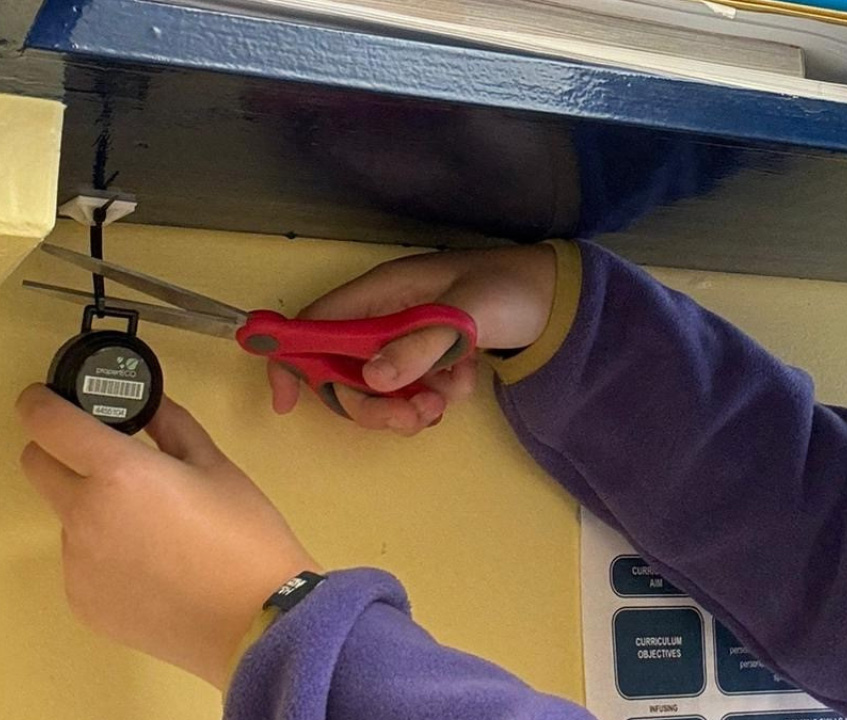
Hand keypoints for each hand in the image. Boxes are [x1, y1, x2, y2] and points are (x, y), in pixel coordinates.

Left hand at [16, 385, 318, 688]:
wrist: (257, 621)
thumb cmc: (245, 538)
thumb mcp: (215, 466)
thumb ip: (170, 425)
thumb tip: (147, 402)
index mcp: (118, 472)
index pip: (46, 422)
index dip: (40, 403)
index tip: (47, 400)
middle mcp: (84, 515)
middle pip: (37, 465)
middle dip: (59, 451)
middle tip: (104, 459)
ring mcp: (78, 564)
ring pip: (64, 516)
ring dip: (89, 507)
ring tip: (151, 527)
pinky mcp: (82, 602)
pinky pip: (80, 561)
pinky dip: (102, 553)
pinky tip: (150, 566)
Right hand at [269, 244, 557, 434]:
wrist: (559, 298)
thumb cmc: (511, 290)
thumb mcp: (469, 314)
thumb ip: (421, 345)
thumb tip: (373, 380)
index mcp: (383, 291)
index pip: (317, 324)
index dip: (293, 360)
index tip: (287, 403)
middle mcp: (385, 316)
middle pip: (345, 370)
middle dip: (372, 403)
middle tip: (413, 418)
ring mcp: (406, 339)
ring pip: (379, 388)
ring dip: (407, 405)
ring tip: (446, 402)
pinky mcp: (429, 358)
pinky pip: (412, 390)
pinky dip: (434, 397)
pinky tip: (465, 384)